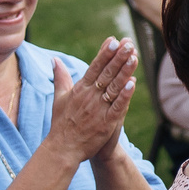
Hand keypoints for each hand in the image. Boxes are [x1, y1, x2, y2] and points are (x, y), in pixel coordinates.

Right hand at [46, 39, 137, 164]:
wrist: (63, 149)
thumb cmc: (61, 123)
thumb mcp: (59, 97)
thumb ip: (60, 77)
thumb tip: (55, 59)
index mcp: (80, 89)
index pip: (94, 67)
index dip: (105, 53)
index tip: (113, 40)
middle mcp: (89, 97)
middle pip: (106, 73)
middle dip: (118, 57)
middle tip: (128, 43)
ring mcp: (98, 109)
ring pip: (114, 87)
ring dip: (124, 72)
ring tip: (134, 57)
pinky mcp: (106, 123)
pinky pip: (117, 107)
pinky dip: (125, 95)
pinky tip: (133, 83)